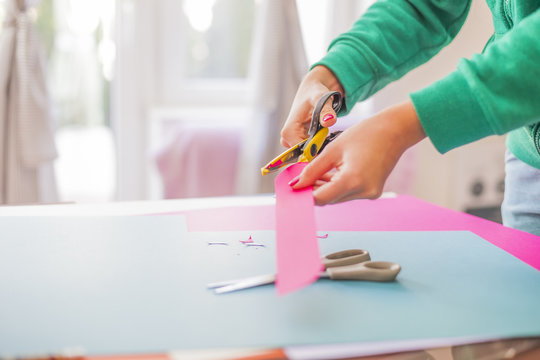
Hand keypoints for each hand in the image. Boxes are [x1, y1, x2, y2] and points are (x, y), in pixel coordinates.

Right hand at [280, 66, 344, 147]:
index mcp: (288, 131)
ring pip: (308, 153)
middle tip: (328, 135)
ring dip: (319, 146)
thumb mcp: (321, 98)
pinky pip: (309, 150)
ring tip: (326, 132)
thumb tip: (329, 121)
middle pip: (304, 154)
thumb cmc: (314, 92)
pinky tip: (323, 134)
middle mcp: (287, 138)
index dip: (316, 150)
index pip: (301, 152)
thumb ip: (326, 110)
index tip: (327, 141)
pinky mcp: (297, 141)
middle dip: (318, 148)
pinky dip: (318, 144)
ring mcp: (291, 141)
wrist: (312, 90)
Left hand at [289, 100, 425, 204]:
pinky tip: (330, 174)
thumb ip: (313, 169)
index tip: (293, 188)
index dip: (305, 194)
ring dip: (325, 188)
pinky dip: (337, 186)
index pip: (321, 198)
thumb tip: (297, 184)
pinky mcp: (373, 192)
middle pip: (329, 199)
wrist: (395, 131)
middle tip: (300, 179)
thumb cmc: (365, 135)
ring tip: (315, 173)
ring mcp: (370, 193)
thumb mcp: (333, 150)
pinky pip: (348, 193)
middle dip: (313, 190)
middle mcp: (363, 191)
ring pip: (338, 197)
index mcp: (352, 180)